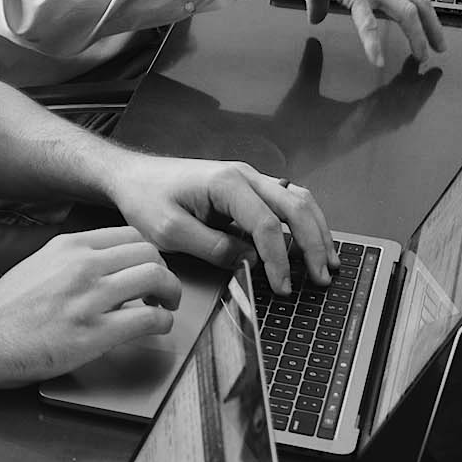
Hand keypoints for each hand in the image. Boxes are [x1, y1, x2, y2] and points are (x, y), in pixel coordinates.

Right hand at [0, 228, 180, 384]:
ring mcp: (90, 298)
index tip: (148, 269)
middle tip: (162, 291)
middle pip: (150, 253)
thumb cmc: (4, 311)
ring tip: (164, 308)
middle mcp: (83, 265)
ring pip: (156, 279)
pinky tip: (156, 329)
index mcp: (69, 246)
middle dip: (164, 273)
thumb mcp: (38, 266)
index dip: (148, 254)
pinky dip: (163, 324)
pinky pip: (149, 320)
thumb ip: (72, 261)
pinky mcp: (95, 333)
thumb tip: (103, 267)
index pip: (130, 235)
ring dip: (171, 295)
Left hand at [104, 155, 336, 294]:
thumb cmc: (146, 198)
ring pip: (298, 200)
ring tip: (328, 262)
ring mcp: (249, 179)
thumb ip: (212, 247)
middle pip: (295, 207)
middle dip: (314, 244)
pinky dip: (304, 223)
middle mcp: (245, 175)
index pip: (266, 224)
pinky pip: (287, 202)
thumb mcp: (170, 232)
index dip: (278, 259)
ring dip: (317, 230)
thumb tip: (249, 261)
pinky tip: (310, 243)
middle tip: (322, 277)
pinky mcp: (247, 188)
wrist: (133, 176)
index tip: (282, 286)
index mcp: (226, 183)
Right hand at [297, 0, 445, 66]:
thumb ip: (324, 2)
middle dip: (433, 26)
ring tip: (421, 57)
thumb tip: (316, 18)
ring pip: (406, 12)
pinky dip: (373, 43)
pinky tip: (377, 59)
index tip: (431, 28)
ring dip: (417, 36)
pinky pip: (368, 22)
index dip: (426, 12)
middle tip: (439, 47)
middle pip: (420, 2)